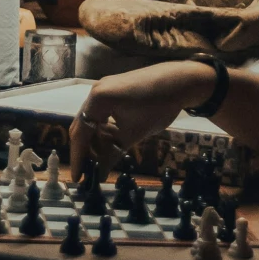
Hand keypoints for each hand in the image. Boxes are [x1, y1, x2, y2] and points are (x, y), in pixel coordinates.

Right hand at [68, 61, 218, 178]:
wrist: (180, 81)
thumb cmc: (156, 107)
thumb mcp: (133, 134)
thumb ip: (113, 154)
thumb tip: (101, 175)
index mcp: (96, 100)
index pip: (81, 134)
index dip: (78, 158)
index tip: (78, 178)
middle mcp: (95, 91)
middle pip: (83, 125)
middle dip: (85, 149)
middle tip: (87, 171)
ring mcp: (105, 87)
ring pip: (92, 119)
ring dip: (95, 139)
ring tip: (101, 159)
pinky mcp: (115, 88)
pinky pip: (102, 112)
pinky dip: (104, 128)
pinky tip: (111, 141)